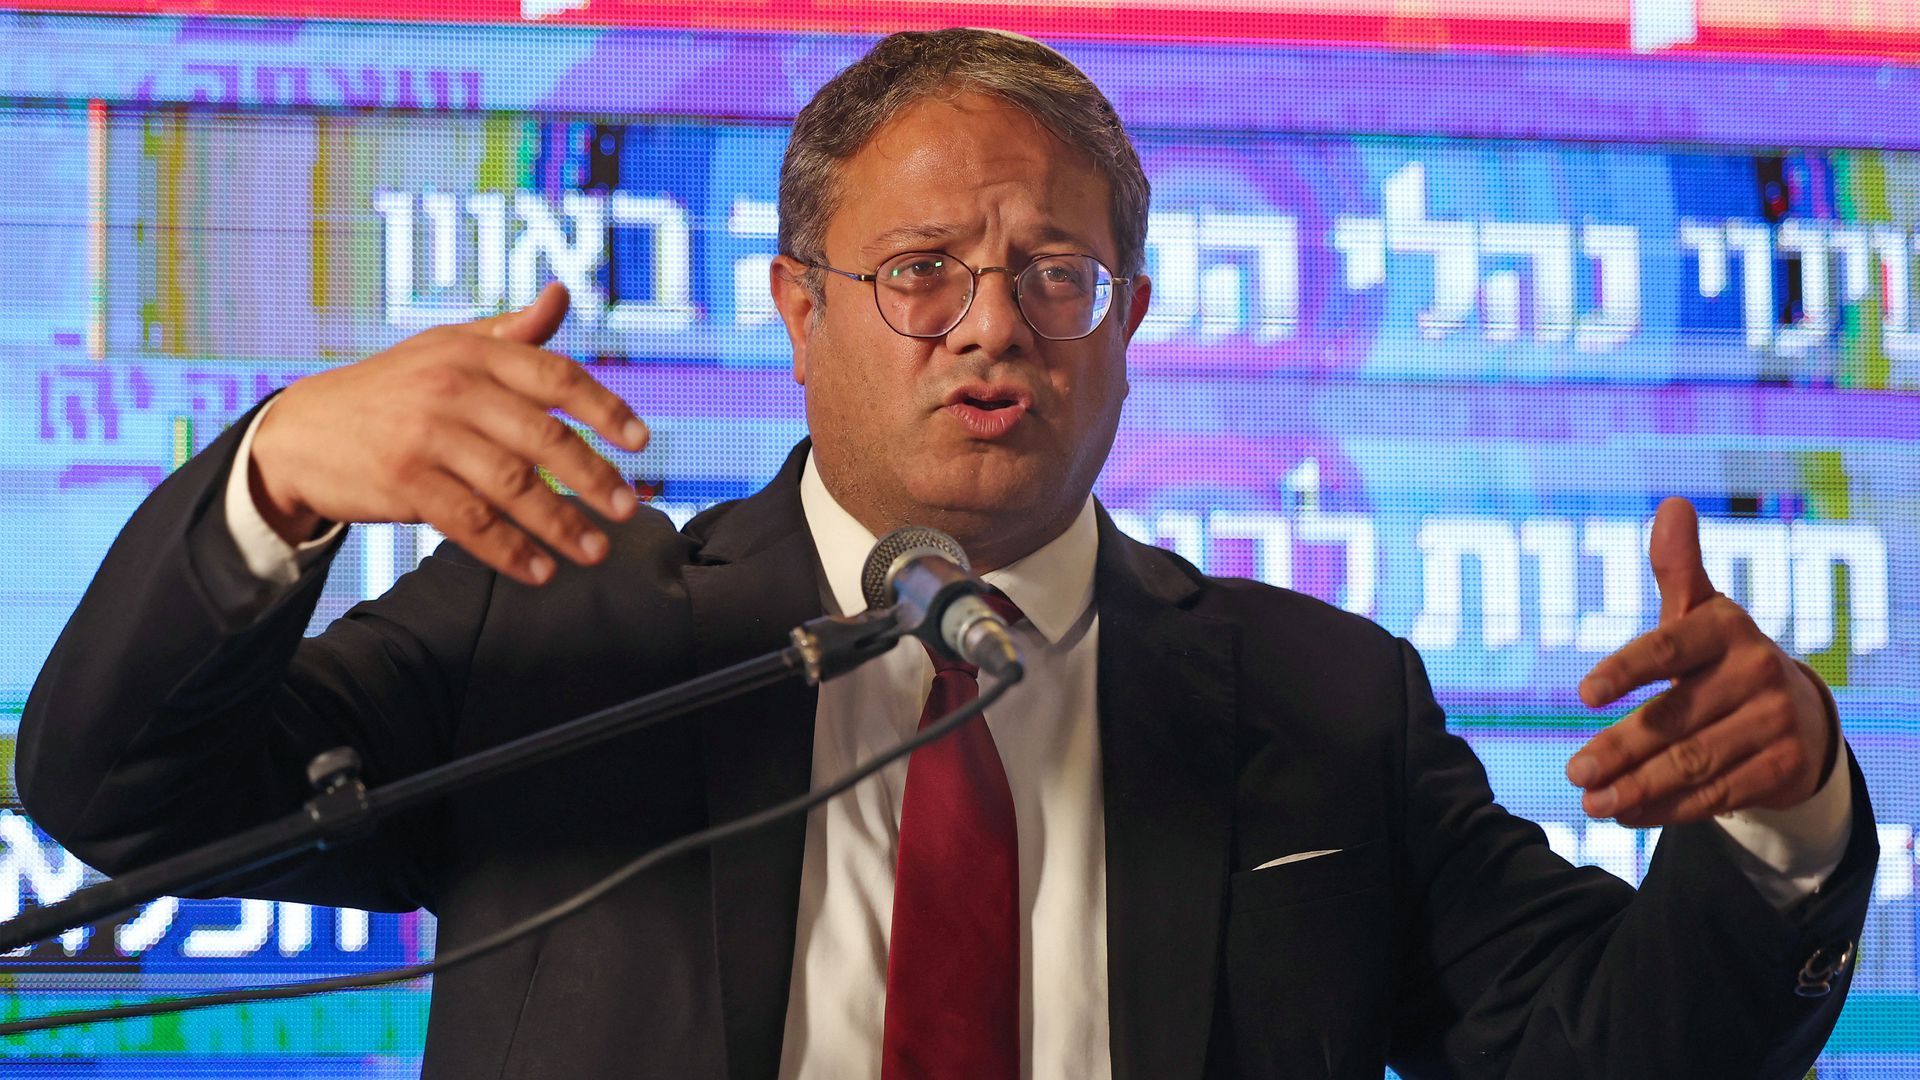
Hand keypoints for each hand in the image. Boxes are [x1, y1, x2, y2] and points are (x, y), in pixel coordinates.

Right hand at [248, 282, 648, 585]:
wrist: (300, 431)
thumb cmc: (392, 388)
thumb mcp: (447, 347)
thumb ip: (511, 332)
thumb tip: (562, 294)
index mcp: (474, 351)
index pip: (556, 376)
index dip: (605, 409)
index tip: (640, 442)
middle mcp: (453, 388)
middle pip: (543, 437)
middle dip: (594, 477)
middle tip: (627, 510)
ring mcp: (426, 435)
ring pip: (512, 485)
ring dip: (560, 524)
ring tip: (594, 551)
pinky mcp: (402, 481)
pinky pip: (469, 522)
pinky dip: (509, 550)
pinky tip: (538, 571)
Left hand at [1565, 497, 1836, 826]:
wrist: (1800, 713)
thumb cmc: (1724, 658)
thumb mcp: (1701, 612)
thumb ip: (1678, 567)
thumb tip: (1674, 504)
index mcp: (1727, 629)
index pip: (1668, 648)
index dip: (1626, 670)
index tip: (1582, 694)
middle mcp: (1757, 673)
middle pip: (1674, 720)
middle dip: (1619, 750)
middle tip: (1574, 772)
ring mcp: (1775, 724)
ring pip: (1692, 764)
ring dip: (1636, 787)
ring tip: (1591, 802)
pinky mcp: (1783, 769)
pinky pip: (1715, 795)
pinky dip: (1666, 808)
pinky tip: (1628, 813)